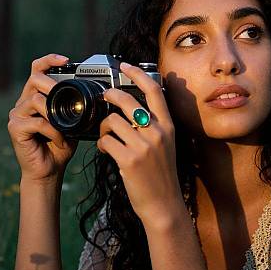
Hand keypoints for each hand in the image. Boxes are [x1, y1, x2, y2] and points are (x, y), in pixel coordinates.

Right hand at [8, 54, 77, 182]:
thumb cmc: (60, 147)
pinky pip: (37, 122)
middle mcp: (23, 103)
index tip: (67, 60)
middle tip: (68, 97)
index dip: (49, 60)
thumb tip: (92, 94)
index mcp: (36, 97)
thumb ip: (74, 108)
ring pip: (35, 100)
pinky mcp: (15, 128)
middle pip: (34, 80)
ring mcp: (17, 115)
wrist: (49, 171)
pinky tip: (60, 140)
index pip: (37, 70)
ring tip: (66, 129)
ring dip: (55, 114)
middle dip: (53, 85)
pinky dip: (53, 131)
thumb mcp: (72, 123)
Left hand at [97, 62, 183, 225]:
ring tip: (107, 138)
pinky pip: (105, 141)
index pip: (154, 91)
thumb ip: (154, 126)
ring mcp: (143, 146)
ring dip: (104, 128)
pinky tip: (107, 152)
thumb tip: (132, 109)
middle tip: (104, 98)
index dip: (138, 74)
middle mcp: (157, 133)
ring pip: (112, 122)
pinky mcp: (129, 160)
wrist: (163, 204)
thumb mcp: (166, 145)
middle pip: (127, 101)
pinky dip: (102, 145)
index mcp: (168, 126)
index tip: (125, 65)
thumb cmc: (161, 174)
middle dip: (110, 96)